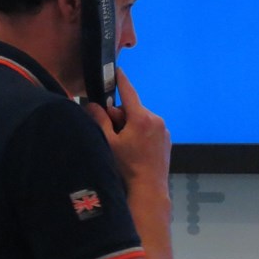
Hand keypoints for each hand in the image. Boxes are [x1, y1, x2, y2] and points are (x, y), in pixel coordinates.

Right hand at [84, 68, 170, 191]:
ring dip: (130, 126)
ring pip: (141, 119)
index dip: (121, 80)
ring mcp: (163, 130)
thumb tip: (92, 105)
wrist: (148, 189)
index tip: (117, 70)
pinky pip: (150, 129)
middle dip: (120, 117)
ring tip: (124, 146)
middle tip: (112, 133)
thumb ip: (100, 121)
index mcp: (141, 118)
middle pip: (132, 109)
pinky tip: (135, 150)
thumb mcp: (108, 143)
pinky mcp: (166, 139)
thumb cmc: (127, 167)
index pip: (129, 92)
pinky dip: (141, 133)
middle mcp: (156, 120)